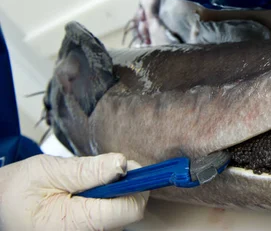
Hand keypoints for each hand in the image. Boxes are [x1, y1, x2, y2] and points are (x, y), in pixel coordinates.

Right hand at [0, 153, 148, 230]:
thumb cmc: (17, 190)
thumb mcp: (48, 171)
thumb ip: (87, 170)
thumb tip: (122, 164)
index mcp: (74, 225)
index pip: (129, 210)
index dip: (136, 185)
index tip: (131, 167)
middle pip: (128, 214)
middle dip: (125, 189)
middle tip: (107, 172)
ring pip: (120, 218)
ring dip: (114, 198)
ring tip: (90, 187)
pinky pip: (108, 222)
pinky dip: (106, 206)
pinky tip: (89, 198)